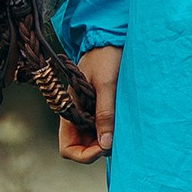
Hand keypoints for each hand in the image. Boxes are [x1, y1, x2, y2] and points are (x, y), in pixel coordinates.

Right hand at [59, 44, 119, 162]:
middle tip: (117, 141)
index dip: (84, 154)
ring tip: (122, 131)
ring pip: (94, 138)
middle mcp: (77, 114)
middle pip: (82, 146)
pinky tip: (123, 124)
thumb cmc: (105, 56)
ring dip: (106, 140)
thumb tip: (105, 144)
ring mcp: (88, 111)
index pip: (68, 148)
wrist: (111, 37)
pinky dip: (112, 130)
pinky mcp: (100, 106)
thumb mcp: (106, 85)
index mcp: (70, 110)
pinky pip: (103, 126)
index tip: (104, 147)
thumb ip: (104, 113)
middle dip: (98, 149)